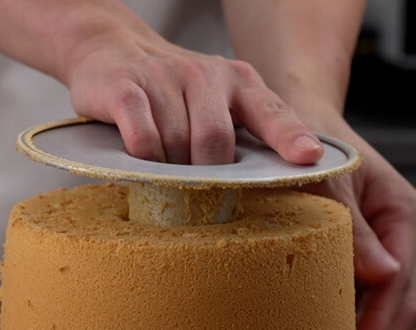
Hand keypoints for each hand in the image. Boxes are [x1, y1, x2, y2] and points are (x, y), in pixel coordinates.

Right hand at [61, 24, 324, 165]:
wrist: (108, 48)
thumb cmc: (167, 90)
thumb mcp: (214, 101)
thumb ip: (238, 134)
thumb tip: (258, 190)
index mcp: (238, 82)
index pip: (270, 112)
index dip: (289, 136)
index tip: (308, 157)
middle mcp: (205, 75)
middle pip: (216, 141)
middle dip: (206, 174)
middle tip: (194, 194)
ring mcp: (164, 79)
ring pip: (177, 143)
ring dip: (169, 170)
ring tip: (161, 175)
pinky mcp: (125, 88)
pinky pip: (142, 136)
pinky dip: (144, 158)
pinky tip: (141, 163)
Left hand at [297, 118, 415, 329]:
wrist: (291, 118)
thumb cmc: (307, 142)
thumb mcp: (326, 179)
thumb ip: (351, 227)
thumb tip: (381, 275)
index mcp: (400, 213)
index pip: (401, 285)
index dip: (379, 325)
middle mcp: (395, 231)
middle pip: (401, 303)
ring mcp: (376, 242)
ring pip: (383, 301)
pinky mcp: (352, 249)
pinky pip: (359, 291)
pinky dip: (345, 312)